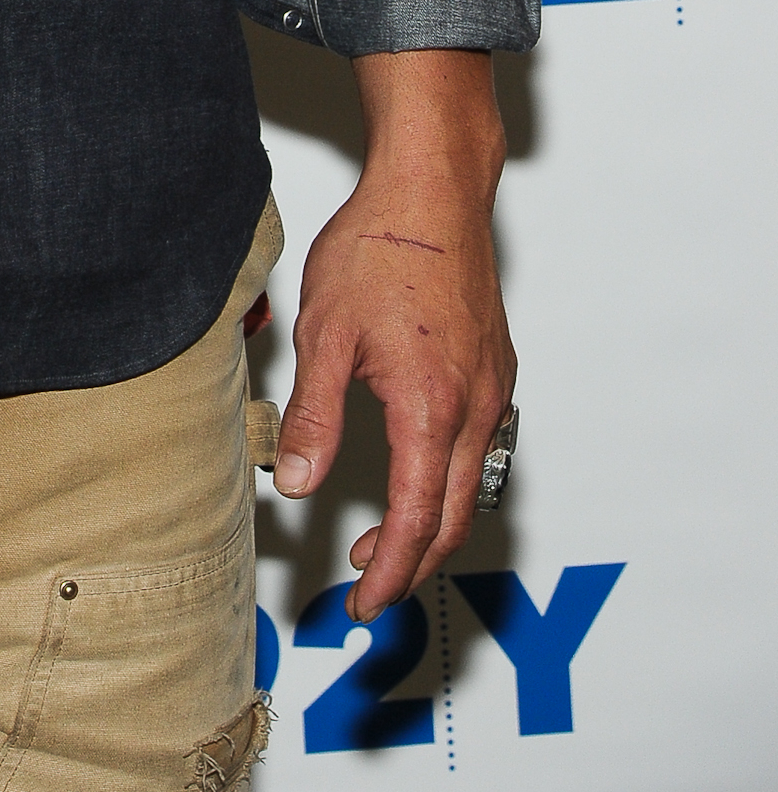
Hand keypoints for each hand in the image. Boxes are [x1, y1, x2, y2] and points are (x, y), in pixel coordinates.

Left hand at [273, 50, 513, 623]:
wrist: (432, 188)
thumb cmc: (381, 248)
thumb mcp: (326, 334)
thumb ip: (313, 416)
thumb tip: (294, 481)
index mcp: (433, 409)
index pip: (417, 522)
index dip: (390, 573)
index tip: (364, 603)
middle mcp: (477, 406)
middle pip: (453, 516)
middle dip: (411, 562)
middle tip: (369, 585)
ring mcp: (493, 385)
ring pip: (470, 482)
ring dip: (430, 521)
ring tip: (381, 534)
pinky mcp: (495, 365)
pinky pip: (479, 443)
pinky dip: (447, 477)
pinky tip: (415, 466)